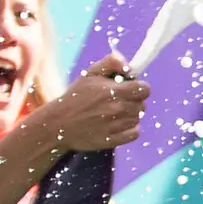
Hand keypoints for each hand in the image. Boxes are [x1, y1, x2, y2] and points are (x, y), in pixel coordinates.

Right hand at [28, 57, 146, 158]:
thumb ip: (111, 63)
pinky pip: (135, 133)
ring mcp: (116, 126)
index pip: (144, 89)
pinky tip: (115, 124)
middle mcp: (118, 109)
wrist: (57, 123)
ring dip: (129, 115)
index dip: (139, 87)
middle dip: (133, 100)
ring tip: (111, 112)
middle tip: (116, 100)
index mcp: (114, 92)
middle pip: (142, 104)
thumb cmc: (75, 97)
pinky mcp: (114, 139)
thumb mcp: (90, 74)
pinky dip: (129, 129)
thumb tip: (128, 64)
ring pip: (138, 118)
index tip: (130, 88)